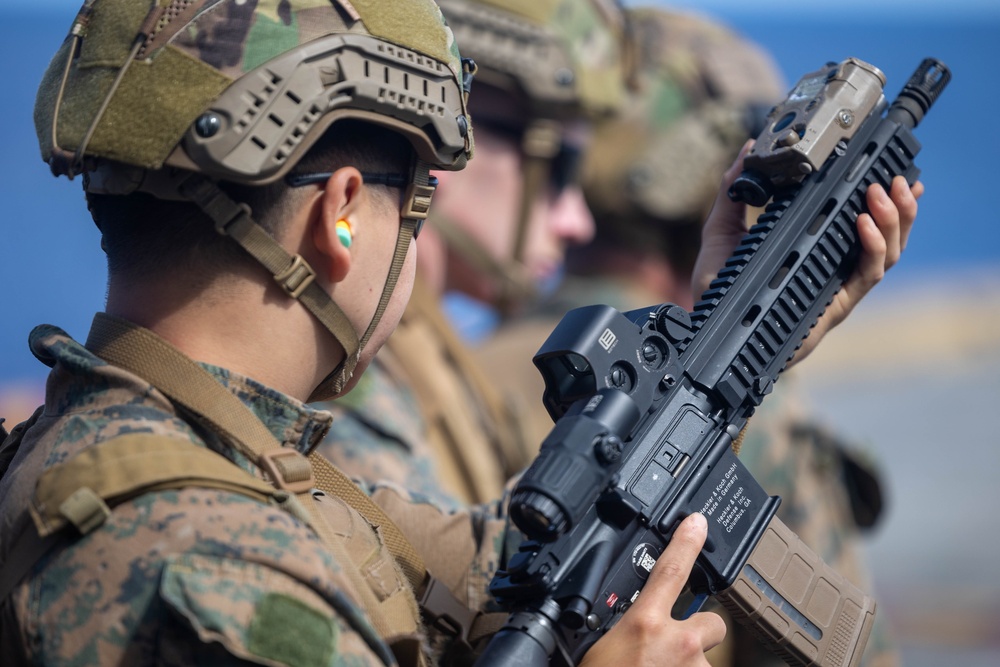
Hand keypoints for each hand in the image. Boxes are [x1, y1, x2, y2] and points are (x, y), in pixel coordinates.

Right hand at [579, 513, 725, 666]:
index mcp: (644, 624)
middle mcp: (678, 644)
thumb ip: (621, 628)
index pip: (671, 570)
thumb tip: (623, 625)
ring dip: (687, 662)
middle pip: (711, 621)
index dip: (686, 543)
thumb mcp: (600, 647)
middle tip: (673, 645)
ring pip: (704, 655)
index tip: (697, 524)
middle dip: (698, 628)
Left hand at [691, 142, 920, 366]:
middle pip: (888, 236)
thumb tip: (748, 151)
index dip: (886, 199)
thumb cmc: (719, 287)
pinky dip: (871, 248)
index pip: (861, 221)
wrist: (708, 329)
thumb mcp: (723, 231)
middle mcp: (832, 267)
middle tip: (895, 178)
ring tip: (881, 194)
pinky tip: (863, 224)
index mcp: (814, 247)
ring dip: (893, 221)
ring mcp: (836, 287)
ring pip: (887, 255)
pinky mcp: (834, 306)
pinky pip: (865, 276)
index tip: (895, 172)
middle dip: (900, 206)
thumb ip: (733, 192)